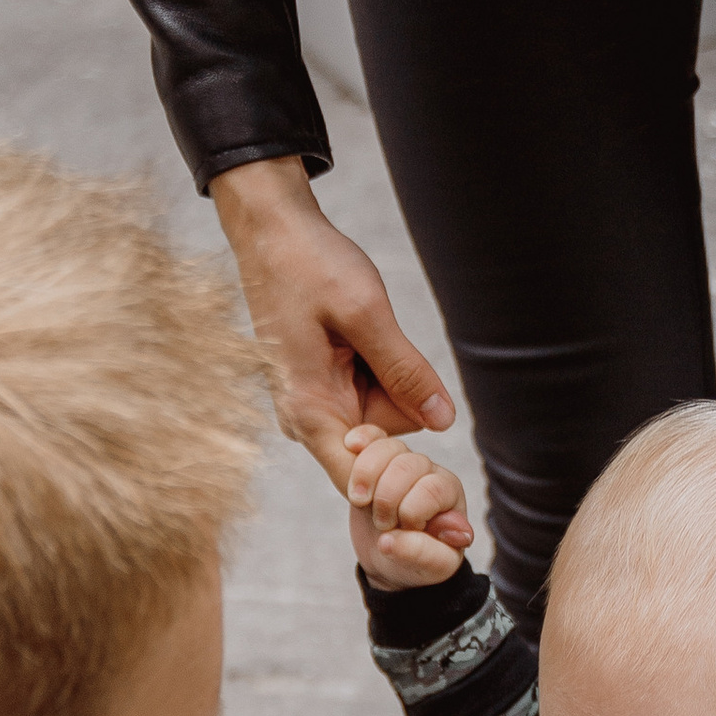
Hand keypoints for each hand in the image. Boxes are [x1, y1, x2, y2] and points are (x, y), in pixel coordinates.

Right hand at [211, 155, 455, 482]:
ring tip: (362, 334)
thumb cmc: (310, 265)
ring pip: (381, 419)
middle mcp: (305, 419)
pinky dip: (379, 372)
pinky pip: (368, 398)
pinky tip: (360, 337)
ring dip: (391, 381)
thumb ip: (406, 371)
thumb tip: (444, 421)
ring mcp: (311, 406)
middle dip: (401, 403)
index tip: (413, 428)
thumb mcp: (365, 312)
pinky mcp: (320, 391)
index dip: (399, 476)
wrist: (272, 233)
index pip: (361, 482)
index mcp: (309, 410)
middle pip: (382, 446)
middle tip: (378, 344)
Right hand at [345, 424, 472, 587]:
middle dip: (387, 498)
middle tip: (381, 524)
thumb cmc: (420, 564)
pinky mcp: (375, 462)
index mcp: (448, 493)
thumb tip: (390, 541)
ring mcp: (400, 464)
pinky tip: (352, 446)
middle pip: (408, 465)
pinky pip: (369, 439)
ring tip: (361, 501)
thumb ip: (421, 555)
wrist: (393, 560)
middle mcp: (428, 472)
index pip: (431, 489)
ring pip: (387, 448)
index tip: (404, 531)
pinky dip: (360, 441)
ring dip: (367, 475)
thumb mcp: (432, 568)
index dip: (411, 513)